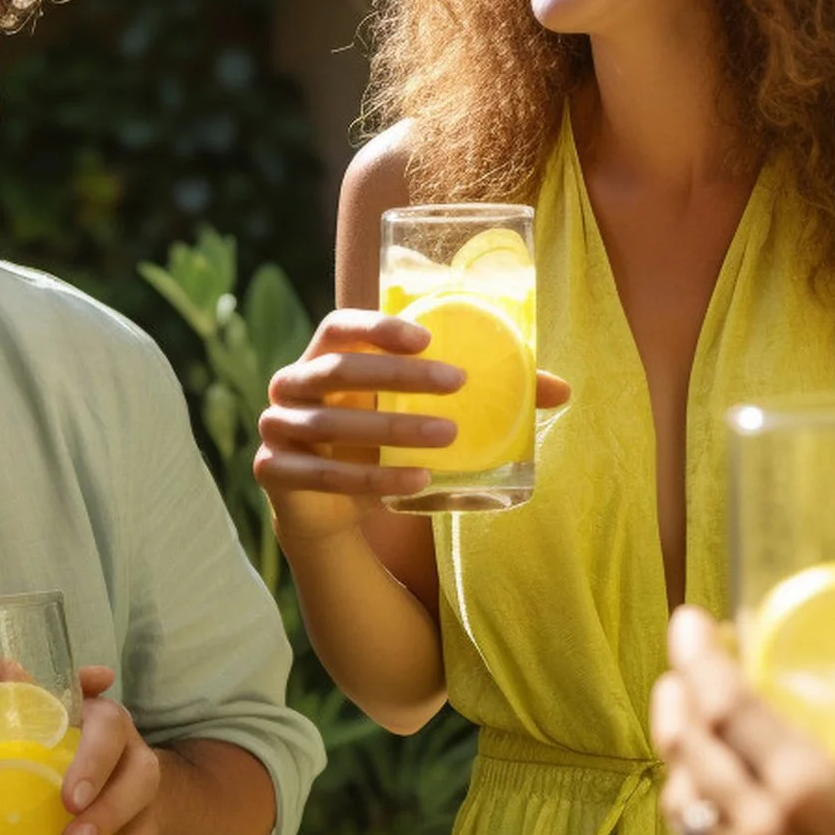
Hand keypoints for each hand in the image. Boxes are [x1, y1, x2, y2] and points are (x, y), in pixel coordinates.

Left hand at [53, 664, 161, 834]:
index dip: (95, 754)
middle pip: (140, 773)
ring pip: (143, 818)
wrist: (117, 784)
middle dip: (107, 799)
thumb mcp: (45, 718)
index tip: (70, 789)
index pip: (111, 725)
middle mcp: (134, 756)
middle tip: (69, 820)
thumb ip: (20, 694)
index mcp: (107, 723)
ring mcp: (143, 799)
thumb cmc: (64, 745)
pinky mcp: (145, 834)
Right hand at [254, 308, 570, 548]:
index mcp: (322, 357)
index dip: (377, 327)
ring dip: (393, 429)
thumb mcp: (418, 413)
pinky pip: (325, 474)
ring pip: (332, 423)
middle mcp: (290, 384)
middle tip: (457, 385)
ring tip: (448, 437)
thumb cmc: (380, 442)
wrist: (330, 509)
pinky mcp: (273, 473)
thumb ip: (478, 396)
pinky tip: (418, 481)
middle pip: (336, 368)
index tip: (429, 338)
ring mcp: (276, 428)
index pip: (338, 325)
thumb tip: (561, 390)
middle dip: (398, 375)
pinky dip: (374, 479)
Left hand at [650, 608, 834, 834]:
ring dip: (679, 758)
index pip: (728, 708)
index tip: (691, 621)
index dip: (699, 658)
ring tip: (688, 723)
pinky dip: (697, 823)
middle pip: (693, 749)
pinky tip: (715, 810)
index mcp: (819, 797)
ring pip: (686, 808)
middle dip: (678, 695)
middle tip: (686, 661)